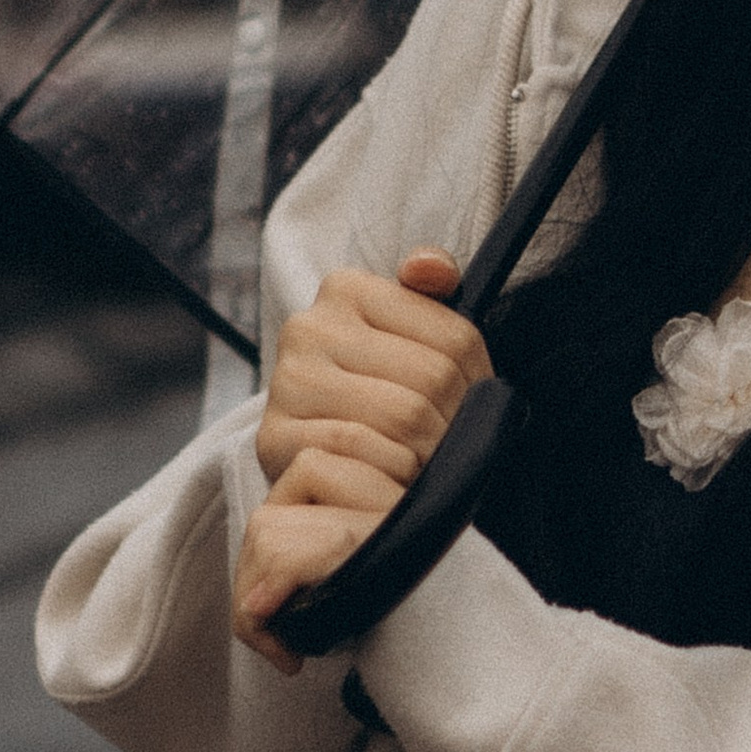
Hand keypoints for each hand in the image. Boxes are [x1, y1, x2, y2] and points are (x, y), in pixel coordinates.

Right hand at [233, 252, 488, 671]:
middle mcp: (307, 327)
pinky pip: (362, 458)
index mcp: (347, 289)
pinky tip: (392, 482)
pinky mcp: (274, 438)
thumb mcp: (417, 338)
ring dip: (426, 456)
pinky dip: (391, 480)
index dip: (476, 382)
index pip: (455, 338)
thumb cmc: (384, 393)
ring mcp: (285, 383)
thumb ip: (433, 294)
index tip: (465, 403)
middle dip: (452, 424)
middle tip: (447, 444)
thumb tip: (431, 268)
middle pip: (431, 381)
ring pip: (403, 422)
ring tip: (422, 463)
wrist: (326, 462)